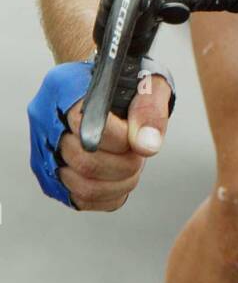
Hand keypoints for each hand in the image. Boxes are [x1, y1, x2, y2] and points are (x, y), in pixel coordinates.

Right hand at [59, 74, 171, 211]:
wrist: (110, 87)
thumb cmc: (127, 83)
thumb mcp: (147, 83)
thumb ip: (149, 110)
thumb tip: (146, 146)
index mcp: (64, 87)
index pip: (85, 123)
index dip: (120, 137)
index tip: (136, 135)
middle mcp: (46, 120)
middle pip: (85, 161)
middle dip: (124, 163)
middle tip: (138, 152)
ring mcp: (44, 150)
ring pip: (83, 186)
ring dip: (119, 182)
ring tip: (132, 163)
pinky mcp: (51, 175)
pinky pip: (82, 200)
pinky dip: (110, 194)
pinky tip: (120, 177)